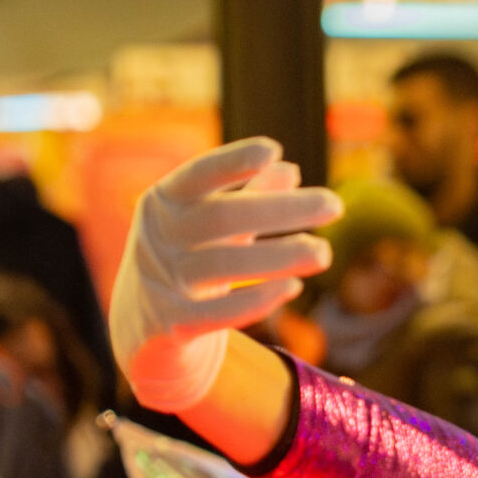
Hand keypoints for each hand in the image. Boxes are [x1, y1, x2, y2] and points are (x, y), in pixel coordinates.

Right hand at [109, 138, 339, 410]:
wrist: (142, 327)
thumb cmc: (188, 260)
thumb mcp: (211, 226)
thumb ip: (247, 197)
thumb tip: (289, 169)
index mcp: (163, 202)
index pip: (197, 174)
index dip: (232, 162)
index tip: (273, 149)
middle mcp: (158, 237)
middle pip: (222, 216)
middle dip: (282, 210)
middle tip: (336, 206)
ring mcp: (162, 281)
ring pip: (224, 265)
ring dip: (280, 257)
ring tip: (324, 253)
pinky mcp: (172, 325)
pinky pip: (218, 313)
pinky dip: (257, 300)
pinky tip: (293, 288)